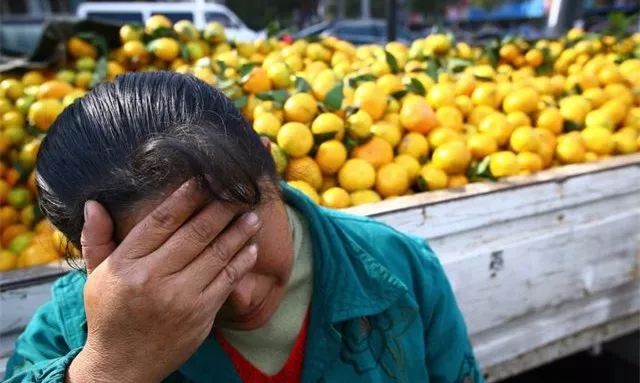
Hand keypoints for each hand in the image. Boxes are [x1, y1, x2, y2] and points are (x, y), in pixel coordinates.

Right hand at [66, 180, 259, 381]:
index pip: (162, 221)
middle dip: (221, 208)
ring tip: (252, 215)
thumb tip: (94, 204)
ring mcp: (180, 297)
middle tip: (239, 190)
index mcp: (126, 264)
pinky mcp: (200, 314)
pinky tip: (251, 247)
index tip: (205, 179)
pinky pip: (227, 281)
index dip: (187, 196)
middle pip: (195, 233)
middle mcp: (153, 278)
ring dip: (238, 232)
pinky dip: (242, 262)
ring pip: (217, 255)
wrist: (122, 365)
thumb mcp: (96, 276)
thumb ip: (97, 238)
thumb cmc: (110, 314)